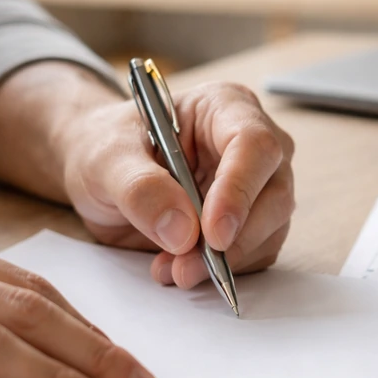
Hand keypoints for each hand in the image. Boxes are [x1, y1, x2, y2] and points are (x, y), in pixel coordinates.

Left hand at [59, 82, 295, 287]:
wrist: (103, 174)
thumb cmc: (107, 147)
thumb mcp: (106, 158)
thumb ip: (140, 189)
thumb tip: (182, 230)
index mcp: (226, 107)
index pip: (254, 145)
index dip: (239, 190)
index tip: (212, 233)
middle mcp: (254, 146)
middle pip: (274, 194)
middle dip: (234, 239)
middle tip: (186, 266)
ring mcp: (259, 186)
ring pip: (270, 230)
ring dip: (226, 261)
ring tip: (173, 268)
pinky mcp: (253, 223)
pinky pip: (255, 254)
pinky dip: (222, 270)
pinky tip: (180, 266)